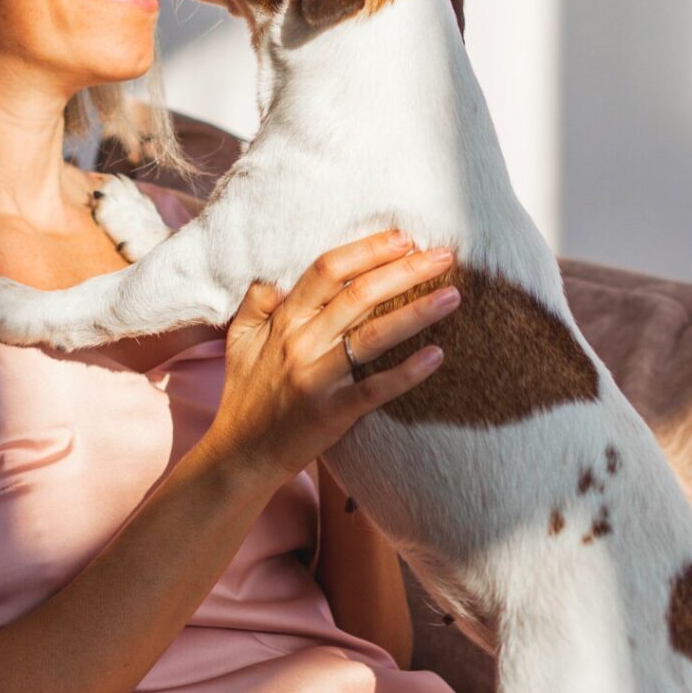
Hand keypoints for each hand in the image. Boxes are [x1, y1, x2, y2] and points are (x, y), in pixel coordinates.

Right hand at [200, 230, 459, 489]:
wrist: (241, 454)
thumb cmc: (245, 394)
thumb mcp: (239, 339)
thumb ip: (256, 303)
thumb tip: (274, 276)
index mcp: (283, 320)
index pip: (327, 271)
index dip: (366, 251)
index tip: (402, 238)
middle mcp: (301, 342)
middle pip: (359, 295)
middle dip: (405, 271)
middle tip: (443, 256)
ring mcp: (317, 378)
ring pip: (373, 336)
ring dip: (417, 312)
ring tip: (452, 295)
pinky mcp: (333, 412)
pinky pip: (376, 389)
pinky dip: (408, 372)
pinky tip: (437, 355)